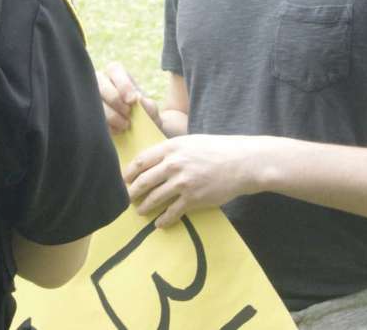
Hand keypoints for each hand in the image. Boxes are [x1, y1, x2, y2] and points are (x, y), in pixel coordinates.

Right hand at [97, 64, 159, 133]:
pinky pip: (91, 118)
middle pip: (99, 83)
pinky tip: (116, 131)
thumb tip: (140, 100)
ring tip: (124, 125)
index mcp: (116, 75)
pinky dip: (105, 126)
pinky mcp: (88, 115)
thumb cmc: (144, 117)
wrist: (141, 135)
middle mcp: (100, 83)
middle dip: (114, 99)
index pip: (114, 69)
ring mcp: (91, 98)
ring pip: (93, 101)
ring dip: (110, 115)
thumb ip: (150, 106)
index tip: (132, 100)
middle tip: (128, 113)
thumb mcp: (151, 111)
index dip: (122, 84)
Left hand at [123, 134, 270, 227]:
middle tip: (129, 198)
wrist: (241, 163)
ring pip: (155, 198)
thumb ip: (170, 150)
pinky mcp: (193, 199)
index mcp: (171, 148)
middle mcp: (173, 165)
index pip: (141, 161)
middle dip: (133, 192)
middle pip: (144, 181)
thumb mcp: (189, 142)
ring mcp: (183, 183)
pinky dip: (163, 220)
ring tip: (140, 211)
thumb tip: (153, 161)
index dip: (130, 172)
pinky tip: (159, 224)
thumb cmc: (216, 149)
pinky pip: (172, 212)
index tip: (125, 179)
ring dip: (145, 206)